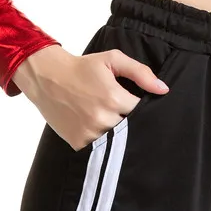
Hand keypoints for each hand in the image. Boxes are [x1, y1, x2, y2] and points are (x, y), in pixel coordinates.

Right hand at [15, 45, 169, 150]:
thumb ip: (140, 72)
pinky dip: (104, 144)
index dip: (147, 110)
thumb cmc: (83, 67)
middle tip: (132, 119)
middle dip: (135, 124)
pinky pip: (100, 150)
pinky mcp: (78, 143)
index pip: (143, 111)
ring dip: (120, 136)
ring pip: (118, 141)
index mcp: (114, 97)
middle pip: (132, 129)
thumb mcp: (113, 60)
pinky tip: (106, 135)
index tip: (145, 108)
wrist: (47, 78)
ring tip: (118, 125)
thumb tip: (163, 89)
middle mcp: (103, 118)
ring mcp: (90, 133)